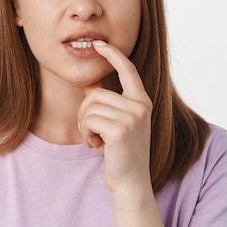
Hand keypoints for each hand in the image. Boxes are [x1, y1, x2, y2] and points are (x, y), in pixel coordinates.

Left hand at [77, 40, 152, 192]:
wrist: (130, 182)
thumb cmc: (121, 152)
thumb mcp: (116, 123)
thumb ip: (106, 103)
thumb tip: (91, 85)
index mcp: (142, 101)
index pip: (127, 70)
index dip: (113, 54)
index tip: (98, 44)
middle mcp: (140, 106)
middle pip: (96, 93)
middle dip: (85, 113)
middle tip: (92, 132)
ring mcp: (133, 117)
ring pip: (90, 106)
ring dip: (85, 126)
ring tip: (96, 140)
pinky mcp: (121, 129)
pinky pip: (89, 120)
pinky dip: (86, 133)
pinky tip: (96, 146)